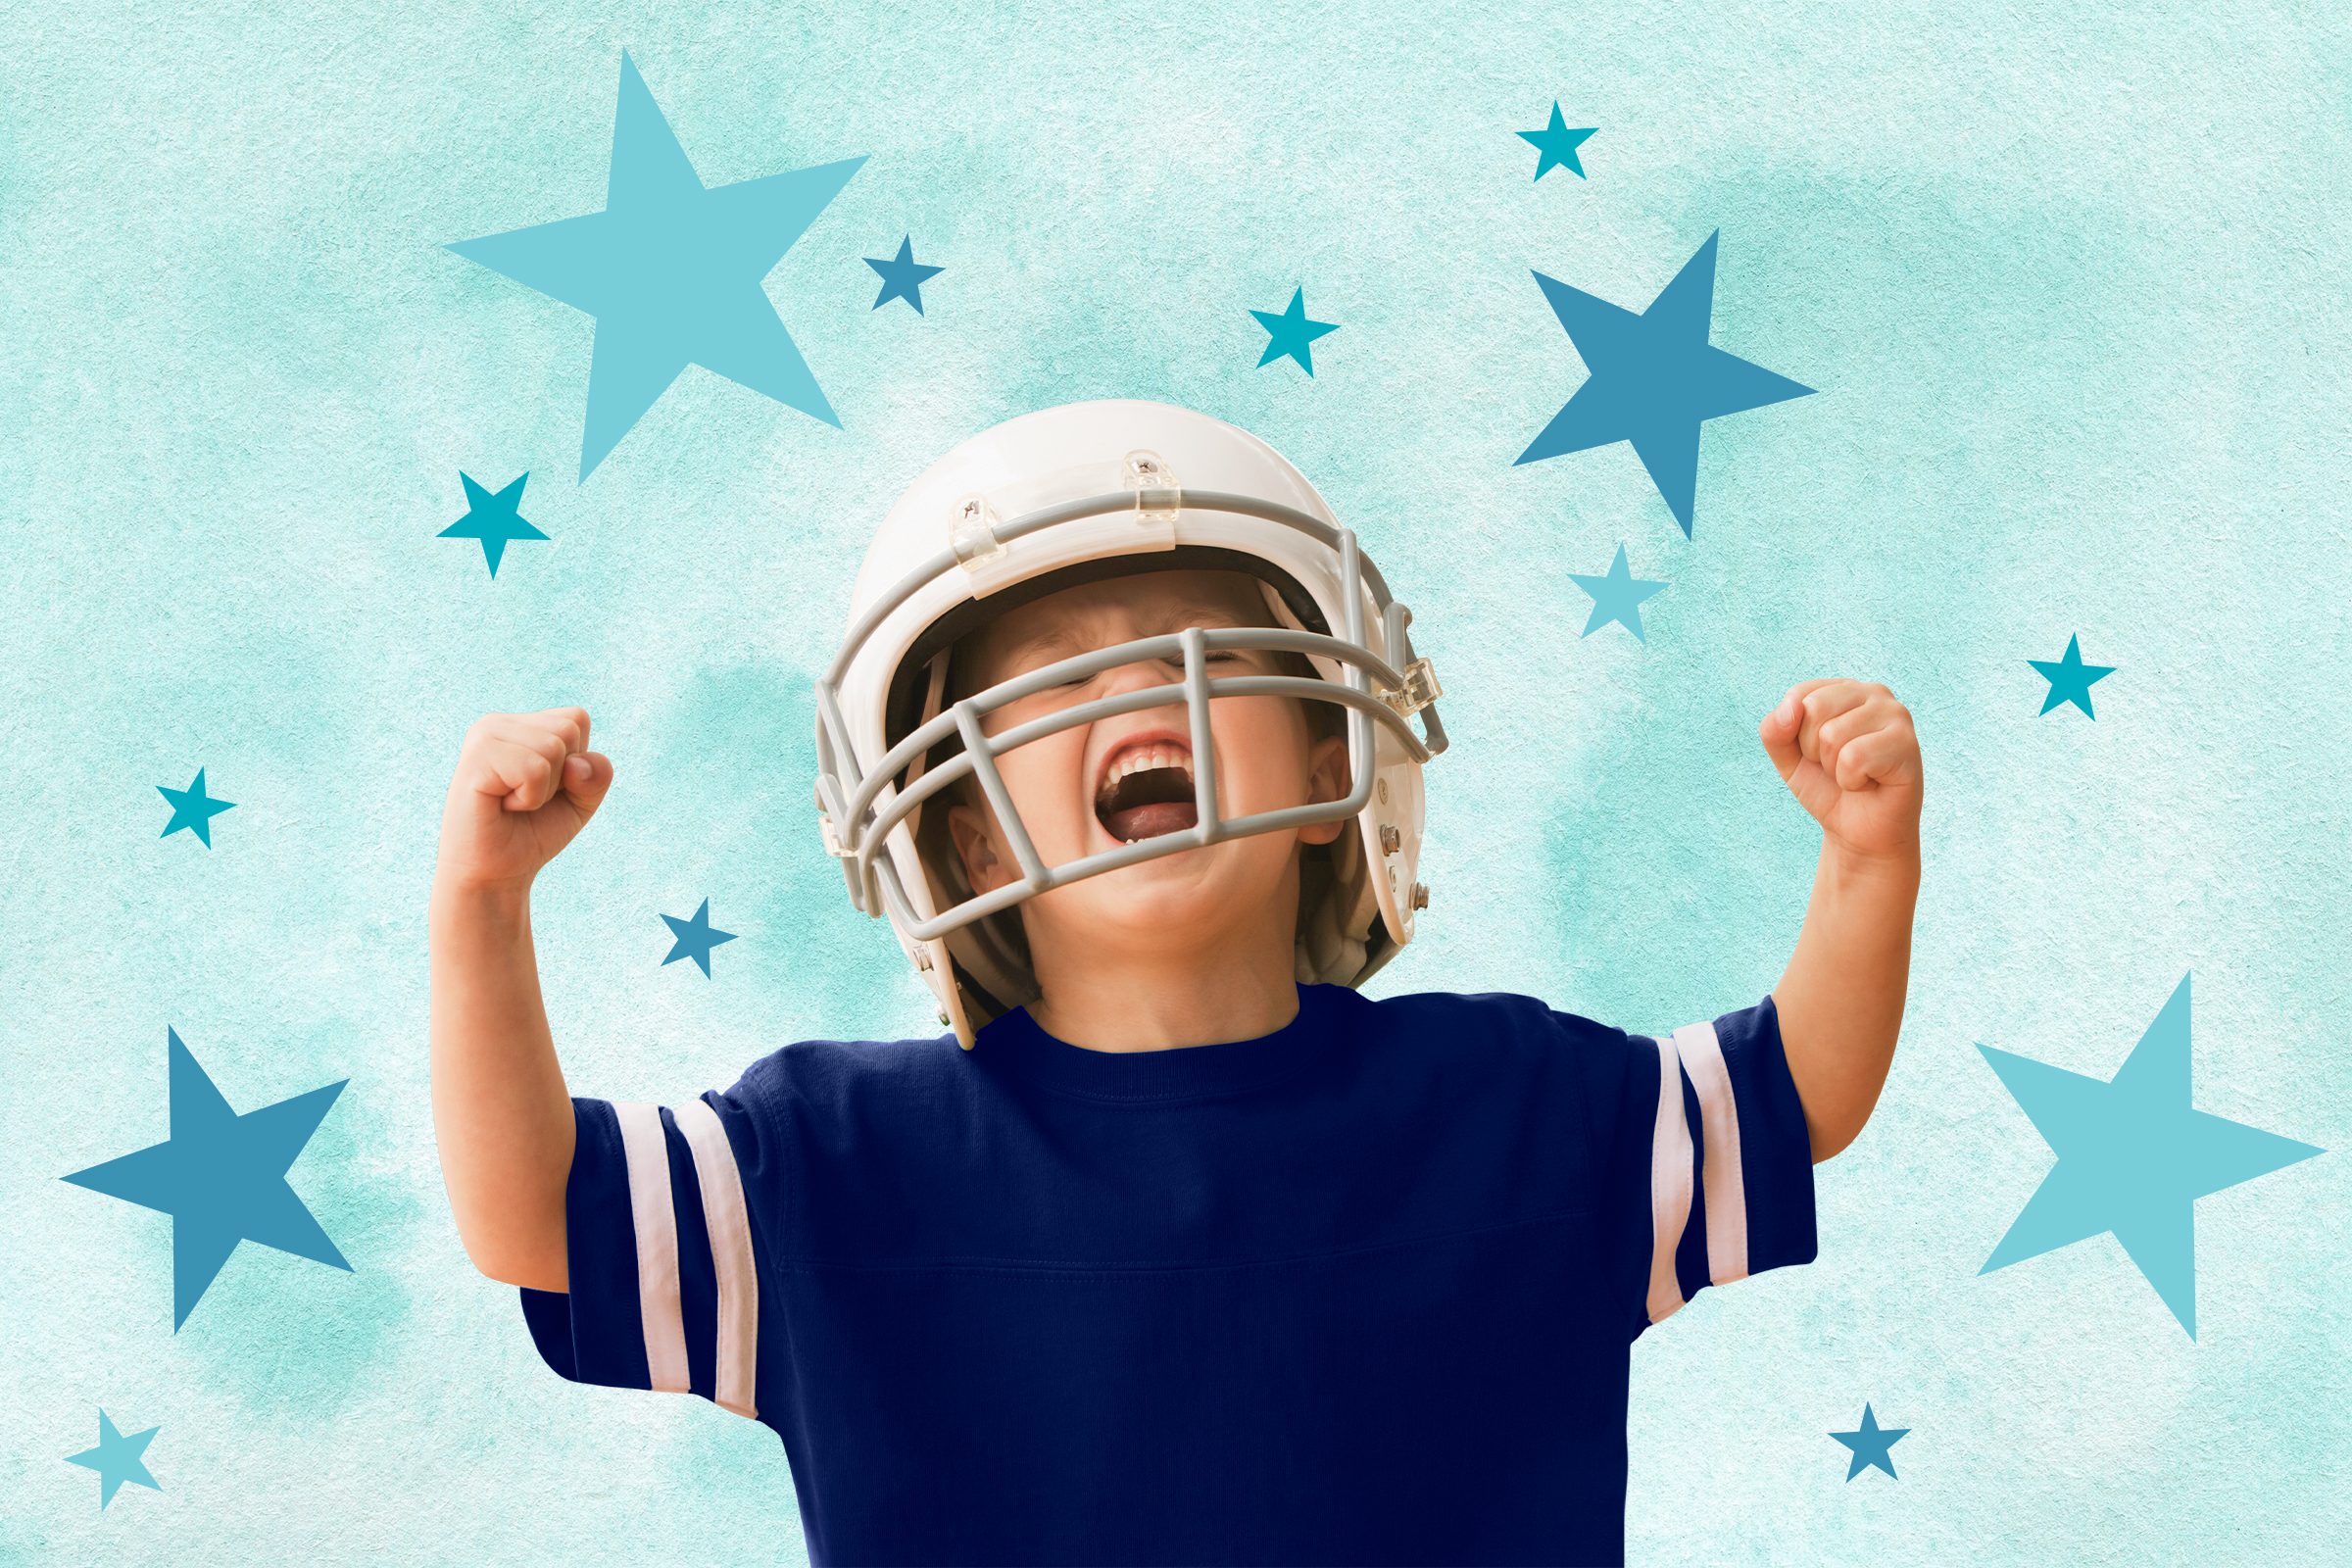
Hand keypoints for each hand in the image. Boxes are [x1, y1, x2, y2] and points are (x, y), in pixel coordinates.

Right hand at [434, 706, 613, 894]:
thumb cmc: (533, 831)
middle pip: (569, 729)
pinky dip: (530, 798)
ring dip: (543, 789)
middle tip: (526, 798)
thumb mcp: (581, 800)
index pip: (577, 719)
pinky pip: (534, 769)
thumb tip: (576, 764)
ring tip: (513, 802)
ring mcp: (484, 736)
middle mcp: (498, 723)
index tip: (545, 787)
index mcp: (520, 724)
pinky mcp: (476, 758)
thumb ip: (597, 774)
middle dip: (561, 777)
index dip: (576, 762)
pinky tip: (503, 806)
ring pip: (553, 747)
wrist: (496, 872)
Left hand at [1760, 679, 1920, 864]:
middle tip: (1838, 766)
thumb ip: (1775, 729)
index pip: (1798, 695)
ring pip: (1832, 735)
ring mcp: (1896, 715)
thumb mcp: (1788, 758)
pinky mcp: (1907, 743)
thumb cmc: (1828, 788)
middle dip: (1814, 750)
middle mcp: (1874, 693)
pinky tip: (1870, 783)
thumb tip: (1790, 708)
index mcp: (1845, 689)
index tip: (1819, 753)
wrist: (1861, 833)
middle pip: (1814, 710)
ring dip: (1834, 768)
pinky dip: (1851, 781)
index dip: (1797, 735)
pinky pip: (1854, 758)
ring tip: (1856, 775)